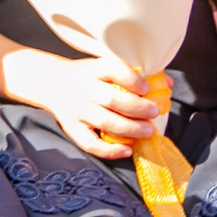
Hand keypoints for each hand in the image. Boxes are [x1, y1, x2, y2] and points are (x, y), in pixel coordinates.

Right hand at [5, 52, 161, 160]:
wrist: (50, 82)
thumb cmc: (85, 75)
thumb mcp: (103, 66)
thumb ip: (133, 73)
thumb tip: (166, 85)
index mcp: (92, 69)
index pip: (112, 69)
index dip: (132, 79)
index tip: (147, 87)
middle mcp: (82, 88)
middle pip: (111, 99)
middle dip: (137, 108)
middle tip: (153, 112)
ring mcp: (76, 109)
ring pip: (104, 121)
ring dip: (130, 128)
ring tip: (148, 131)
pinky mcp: (72, 128)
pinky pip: (90, 143)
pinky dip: (110, 150)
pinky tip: (127, 149)